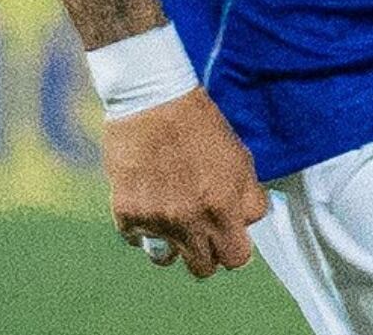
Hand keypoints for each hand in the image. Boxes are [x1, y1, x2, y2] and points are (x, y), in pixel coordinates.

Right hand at [105, 89, 269, 279]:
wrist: (153, 103)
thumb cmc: (201, 127)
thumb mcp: (240, 158)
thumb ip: (246, 198)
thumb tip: (246, 224)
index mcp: (223, 206)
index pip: (236, 258)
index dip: (236, 249)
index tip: (231, 237)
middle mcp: (189, 220)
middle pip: (203, 268)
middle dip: (207, 253)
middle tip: (205, 234)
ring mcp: (155, 220)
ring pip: (166, 260)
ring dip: (173, 247)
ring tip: (175, 221)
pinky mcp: (127, 214)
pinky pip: (138, 240)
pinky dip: (144, 228)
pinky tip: (150, 202)